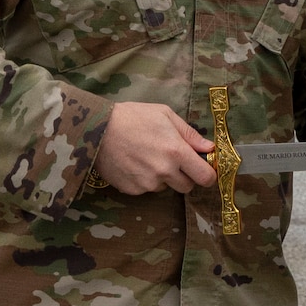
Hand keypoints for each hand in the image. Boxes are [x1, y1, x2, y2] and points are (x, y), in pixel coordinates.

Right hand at [94, 102, 215, 194]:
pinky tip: (134, 163)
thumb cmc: (133, 117)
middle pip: (187, 186)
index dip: (208, 175)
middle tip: (172, 160)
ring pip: (165, 188)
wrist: (96, 129)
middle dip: (184, 175)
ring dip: (163, 177)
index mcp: (176, 152)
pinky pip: (146, 189)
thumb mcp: (165, 115)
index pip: (205, 177)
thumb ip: (190, 134)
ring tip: (147, 157)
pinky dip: (144, 179)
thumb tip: (209, 148)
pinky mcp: (132, 190)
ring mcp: (147, 183)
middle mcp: (164, 171)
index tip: (204, 170)